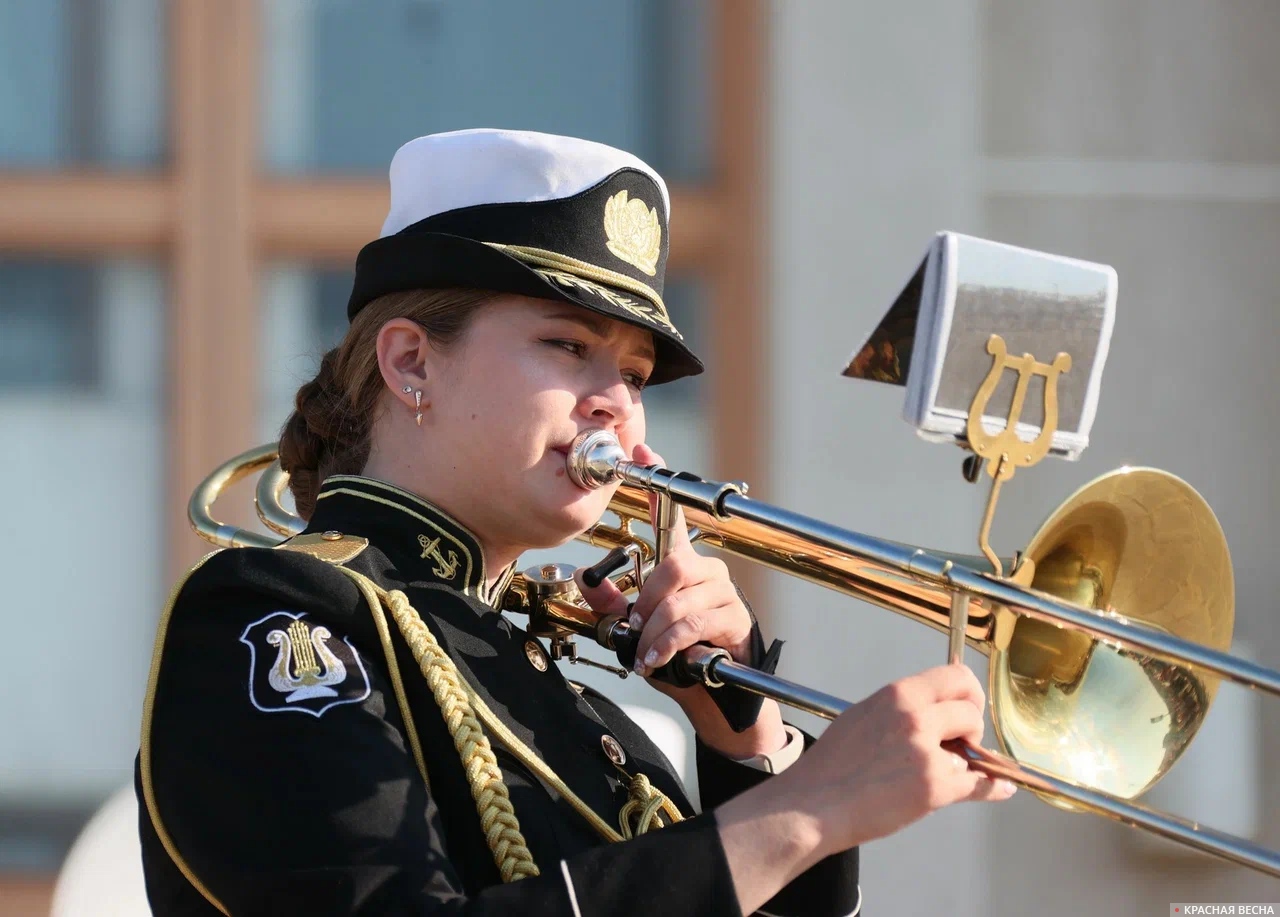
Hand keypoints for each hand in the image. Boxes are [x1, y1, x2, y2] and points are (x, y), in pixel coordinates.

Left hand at [577, 444, 754, 675]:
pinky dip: (668, 646)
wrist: (714, 694)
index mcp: (681, 567)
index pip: (669, 517)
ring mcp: (724, 594)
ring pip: (679, 600)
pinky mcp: (735, 619)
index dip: (657, 483)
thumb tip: (587, 580)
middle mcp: (706, 571)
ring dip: (654, 632)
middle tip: (635, 627)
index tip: (642, 450)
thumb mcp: (636, 629)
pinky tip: (660, 661)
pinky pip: (693, 624)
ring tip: (646, 653)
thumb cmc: (678, 656)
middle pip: (673, 566)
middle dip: (646, 601)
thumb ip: (612, 605)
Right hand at [772, 664, 1016, 854]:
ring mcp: (927, 754)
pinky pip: (979, 784)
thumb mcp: (865, 715)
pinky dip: (991, 788)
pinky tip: (999, 788)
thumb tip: (934, 711)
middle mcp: (916, 717)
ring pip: (974, 750)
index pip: (956, 676)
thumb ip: (903, 709)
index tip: (969, 705)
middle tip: (961, 742)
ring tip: (943, 772)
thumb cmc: (831, 765)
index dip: (969, 692)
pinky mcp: (934, 788)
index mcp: (898, 695)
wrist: (814, 803)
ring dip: (966, 761)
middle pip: (971, 711)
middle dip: (971, 728)